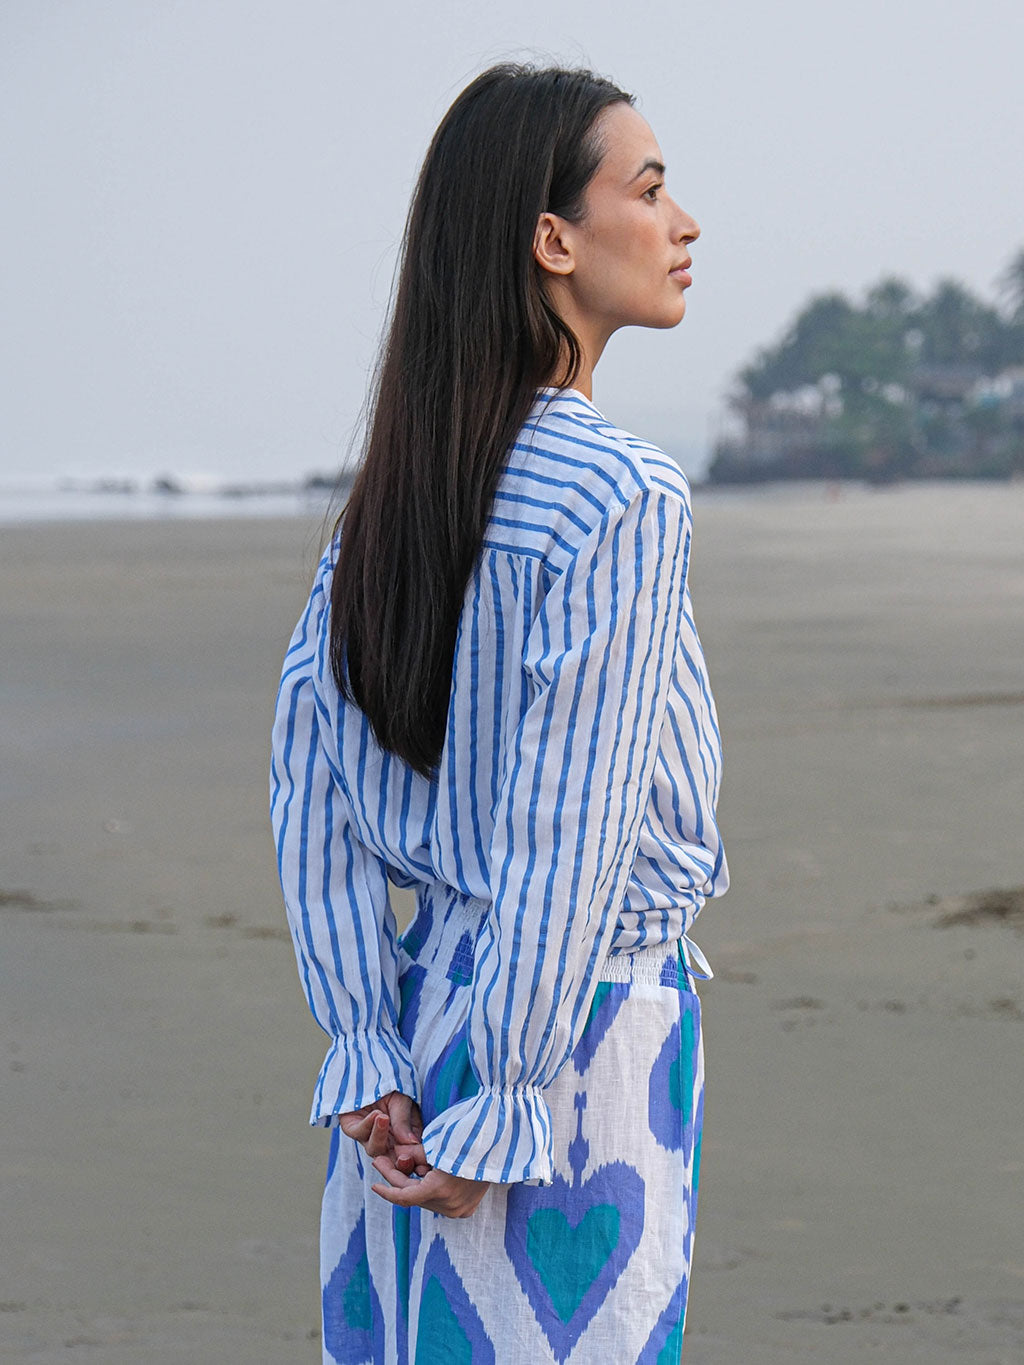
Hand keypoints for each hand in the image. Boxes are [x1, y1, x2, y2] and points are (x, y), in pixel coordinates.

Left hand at [339, 1092, 427, 1175]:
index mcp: (404, 1139)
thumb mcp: (404, 1101)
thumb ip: (405, 1122)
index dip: (416, 1161)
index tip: (422, 1161)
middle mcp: (387, 1142)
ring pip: (375, 1149)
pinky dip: (368, 1124)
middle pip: (393, 1161)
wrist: (371, 1071)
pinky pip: (360, 1133)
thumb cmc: (392, 1087)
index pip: (411, 1157)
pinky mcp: (353, 1129)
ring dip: (380, 1136)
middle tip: (405, 1157)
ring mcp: (369, 1137)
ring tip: (384, 1118)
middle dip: (399, 1162)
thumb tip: (412, 1143)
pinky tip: (376, 1114)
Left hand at [370, 1154, 490, 1218]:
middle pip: (415, 1197)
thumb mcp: (436, 1143)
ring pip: (427, 1200)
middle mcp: (450, 1205)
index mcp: (440, 1189)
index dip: (387, 1190)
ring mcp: (460, 1210)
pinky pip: (441, 1201)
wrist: (501, 1143)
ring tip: (406, 1165)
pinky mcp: (467, 1208)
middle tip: (384, 1163)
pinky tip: (424, 1175)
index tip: (373, 1185)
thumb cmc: (467, 1136)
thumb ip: (414, 1154)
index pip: (404, 1197)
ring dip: (415, 1184)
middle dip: (399, 1180)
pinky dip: (431, 1189)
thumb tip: (399, 1159)